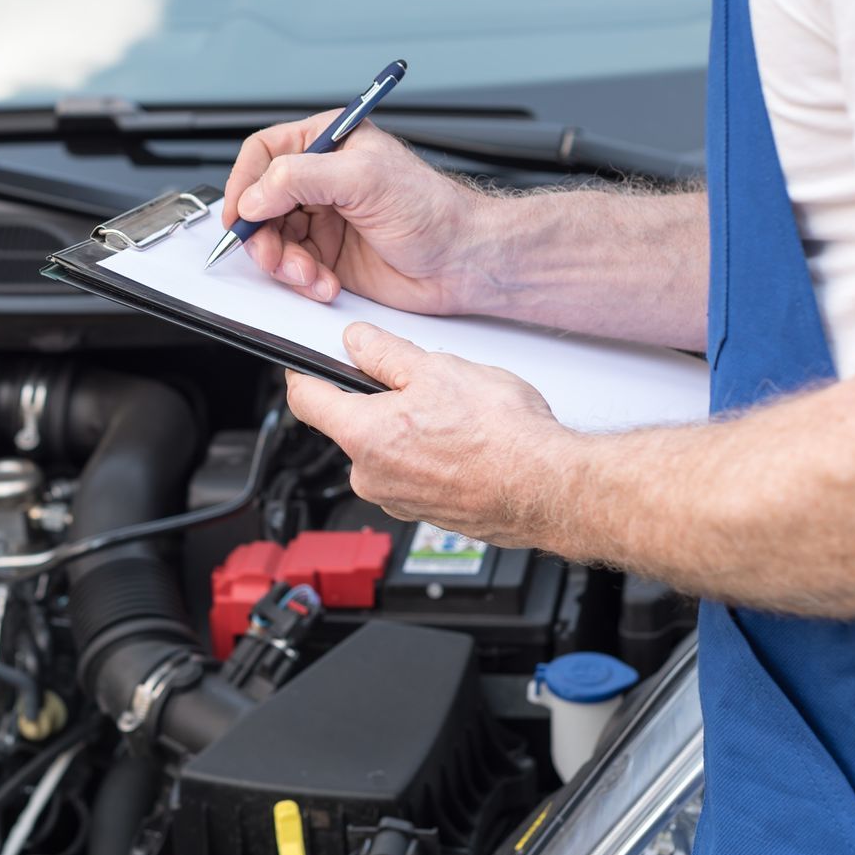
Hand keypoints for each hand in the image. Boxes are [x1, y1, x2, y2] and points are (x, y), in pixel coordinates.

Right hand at [222, 113, 490, 313]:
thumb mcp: (363, 178)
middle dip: (263, 234)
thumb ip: (301, 177)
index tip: (240, 215)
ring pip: (273, 239)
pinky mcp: (329, 256)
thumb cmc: (433, 210)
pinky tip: (325, 283)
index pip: (264, 153)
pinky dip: (302, 281)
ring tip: (309, 273)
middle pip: (260, 203)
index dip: (245, 184)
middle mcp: (322, 179)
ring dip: (283, 263)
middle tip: (274, 255)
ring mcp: (324, 219)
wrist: (462, 261)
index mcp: (329, 142)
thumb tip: (255, 196)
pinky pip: (293, 268)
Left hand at [286, 323, 572, 546]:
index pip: (305, 400)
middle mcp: (371, 476)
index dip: (305, 373)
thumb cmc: (501, 436)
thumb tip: (358, 342)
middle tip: (418, 382)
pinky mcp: (426, 513)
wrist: (548, 488)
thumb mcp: (437, 369)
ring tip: (453, 416)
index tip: (310, 363)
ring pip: (385, 450)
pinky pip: (412, 473)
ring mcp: (398, 500)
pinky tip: (464, 443)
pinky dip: (429, 455)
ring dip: (407, 429)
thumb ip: (385, 353)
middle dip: (376, 400)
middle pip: (350, 425)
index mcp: (363, 436)